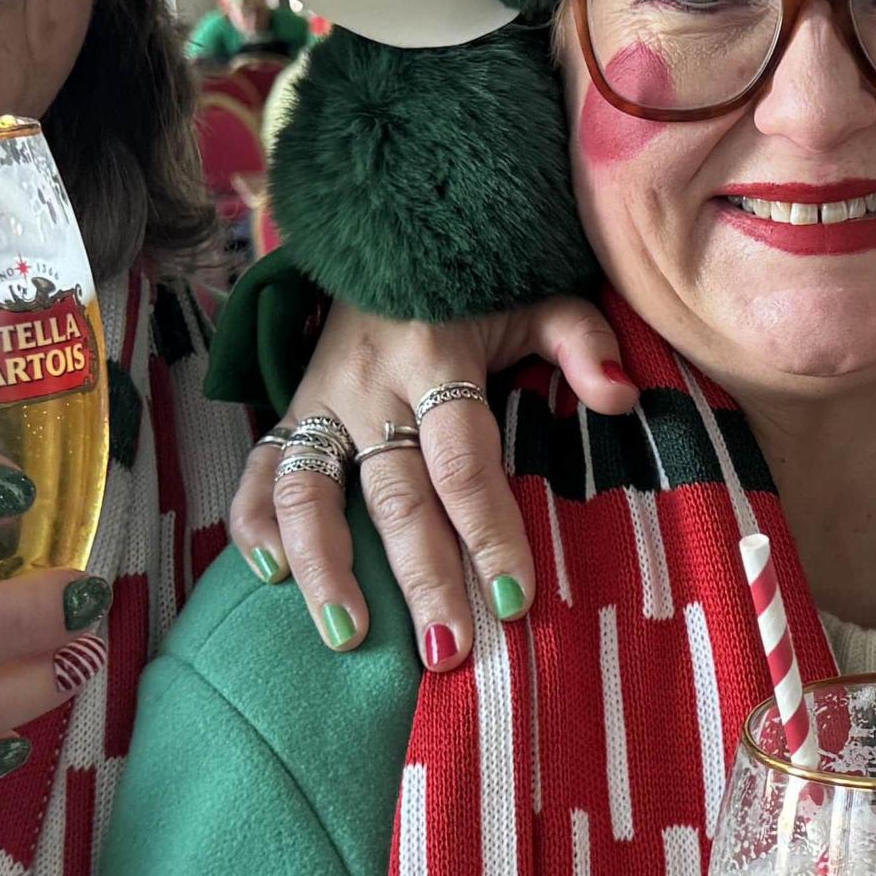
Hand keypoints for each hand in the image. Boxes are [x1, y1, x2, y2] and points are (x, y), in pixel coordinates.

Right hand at [227, 297, 631, 666]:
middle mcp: (370, 385)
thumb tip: (622, 397)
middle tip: (445, 650)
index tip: (513, 599)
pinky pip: (260, 469)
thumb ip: (582, 341)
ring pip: (308, 491)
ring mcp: (320, 398)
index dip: (489, 530)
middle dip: (421, 576)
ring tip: (348, 635)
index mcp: (436, 358)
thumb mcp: (537, 295)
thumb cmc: (475, 281)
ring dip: (323, 566)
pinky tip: (267, 578)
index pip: (464, 461)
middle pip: (395, 494)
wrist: (388, 225)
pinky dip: (253, 522)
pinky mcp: (290, 407)